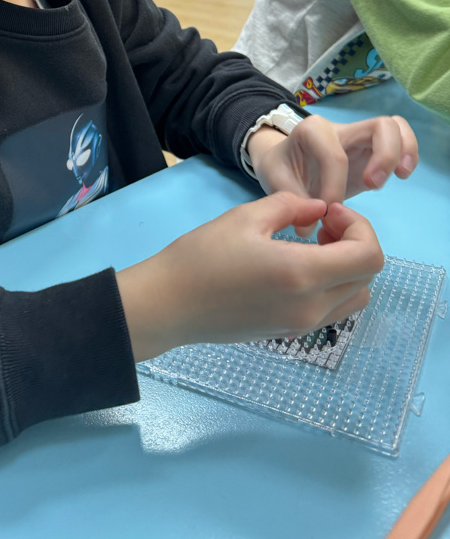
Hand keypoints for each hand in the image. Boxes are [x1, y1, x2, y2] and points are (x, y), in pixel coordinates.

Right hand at [116, 192, 382, 362]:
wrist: (170, 303)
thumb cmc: (202, 255)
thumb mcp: (245, 216)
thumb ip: (291, 205)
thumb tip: (319, 208)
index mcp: (303, 274)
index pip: (369, 256)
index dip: (359, 227)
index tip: (328, 213)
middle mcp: (312, 307)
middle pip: (367, 277)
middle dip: (355, 243)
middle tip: (322, 225)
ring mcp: (302, 326)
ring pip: (355, 297)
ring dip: (347, 268)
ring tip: (313, 247)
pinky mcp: (290, 333)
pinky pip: (333, 310)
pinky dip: (333, 286)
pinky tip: (299, 267)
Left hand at [248, 114, 417, 234]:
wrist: (283, 161)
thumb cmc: (281, 168)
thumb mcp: (276, 182)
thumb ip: (293, 201)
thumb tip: (309, 229)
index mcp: (312, 131)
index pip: (335, 157)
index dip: (334, 187)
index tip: (326, 212)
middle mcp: (340, 128)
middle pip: (380, 127)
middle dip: (384, 157)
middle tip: (373, 187)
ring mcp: (359, 136)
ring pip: (395, 127)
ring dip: (403, 152)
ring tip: (399, 178)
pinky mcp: (371, 148)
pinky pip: (399, 139)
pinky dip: (408, 153)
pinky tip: (401, 176)